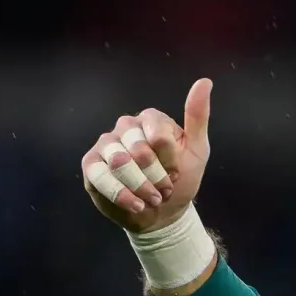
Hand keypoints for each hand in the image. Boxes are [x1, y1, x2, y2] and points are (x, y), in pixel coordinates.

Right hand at [80, 78, 213, 232]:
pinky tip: (136, 205)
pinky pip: (100, 176)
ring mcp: (106, 144)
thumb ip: (198, 117)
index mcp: (150, 119)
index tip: (176, 174)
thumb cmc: (180, 179)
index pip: (159, 135)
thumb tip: (204, 82)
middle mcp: (125, 126)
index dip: (169, 162)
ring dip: (140, 188)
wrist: (164, 213)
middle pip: (139, 150)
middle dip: (156, 178)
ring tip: (151, 199)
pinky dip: (121, 195)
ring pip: (119, 162)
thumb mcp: (198, 150)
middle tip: (163, 190)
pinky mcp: (91, 165)